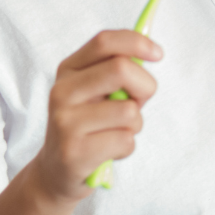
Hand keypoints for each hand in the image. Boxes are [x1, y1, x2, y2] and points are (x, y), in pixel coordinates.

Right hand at [31, 30, 161, 203]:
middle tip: (137, 103)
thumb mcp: (96, 92)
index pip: (104, 41)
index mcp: (68, 70)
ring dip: (135, 125)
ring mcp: (65, 122)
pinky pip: (125, 141)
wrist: (56, 172)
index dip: (137, 43)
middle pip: (121, 69)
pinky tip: (108, 152)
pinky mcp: (74, 152)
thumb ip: (118, 71)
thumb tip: (151, 53)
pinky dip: (126, 148)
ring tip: (115, 133)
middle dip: (144, 87)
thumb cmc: (89, 126)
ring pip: (129, 111)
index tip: (158, 54)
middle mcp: (61, 92)